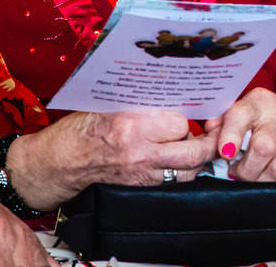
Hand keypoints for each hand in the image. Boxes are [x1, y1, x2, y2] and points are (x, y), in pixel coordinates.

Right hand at [5, 110, 217, 208]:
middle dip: (209, 142)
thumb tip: (179, 87)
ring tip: (201, 144)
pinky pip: (172, 182)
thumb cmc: (84, 127)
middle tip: (215, 130)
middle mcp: (139, 152)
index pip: (180, 123)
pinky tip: (182, 158)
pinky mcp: (138, 187)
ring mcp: (140, 174)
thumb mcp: (114, 103)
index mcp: (132, 125)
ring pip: (187, 172)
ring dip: (198, 159)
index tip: (196, 109)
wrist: (60, 161)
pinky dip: (182, 171)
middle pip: (193, 153)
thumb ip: (147, 100)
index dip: (190, 117)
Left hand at [206, 87, 275, 181]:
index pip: (241, 115)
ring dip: (262, 181)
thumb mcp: (239, 119)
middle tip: (237, 173)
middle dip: (245, 170)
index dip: (230, 135)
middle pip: (263, 147)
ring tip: (256, 178)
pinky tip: (272, 181)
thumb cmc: (258, 127)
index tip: (225, 153)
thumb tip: (211, 130)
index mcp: (259, 103)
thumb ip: (220, 125)